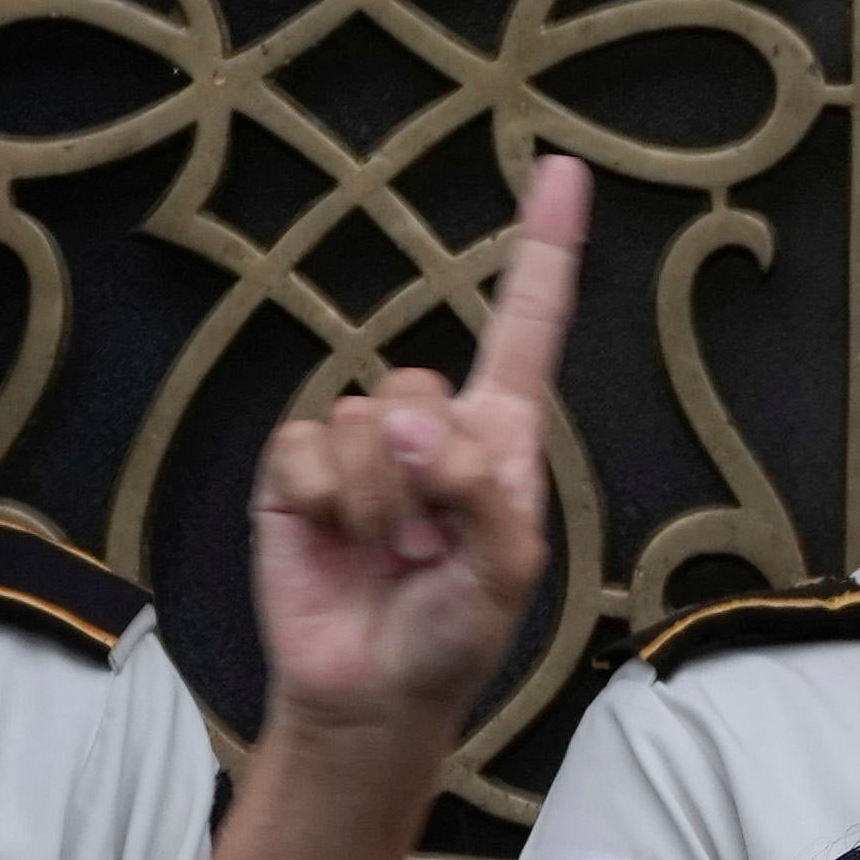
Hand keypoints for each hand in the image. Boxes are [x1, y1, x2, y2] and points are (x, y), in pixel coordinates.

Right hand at [254, 154, 579, 744]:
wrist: (373, 691)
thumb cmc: (455, 633)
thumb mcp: (504, 572)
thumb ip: (479, 492)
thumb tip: (410, 423)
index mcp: (500, 434)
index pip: (525, 322)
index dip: (543, 246)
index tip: (561, 167)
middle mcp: (432, 423)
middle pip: (417, 384)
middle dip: (421, 474)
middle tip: (427, 548)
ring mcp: (360, 444)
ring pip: (359, 417)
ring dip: (375, 501)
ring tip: (388, 557)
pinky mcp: (298, 470)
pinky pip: (302, 445)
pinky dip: (322, 501)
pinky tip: (333, 541)